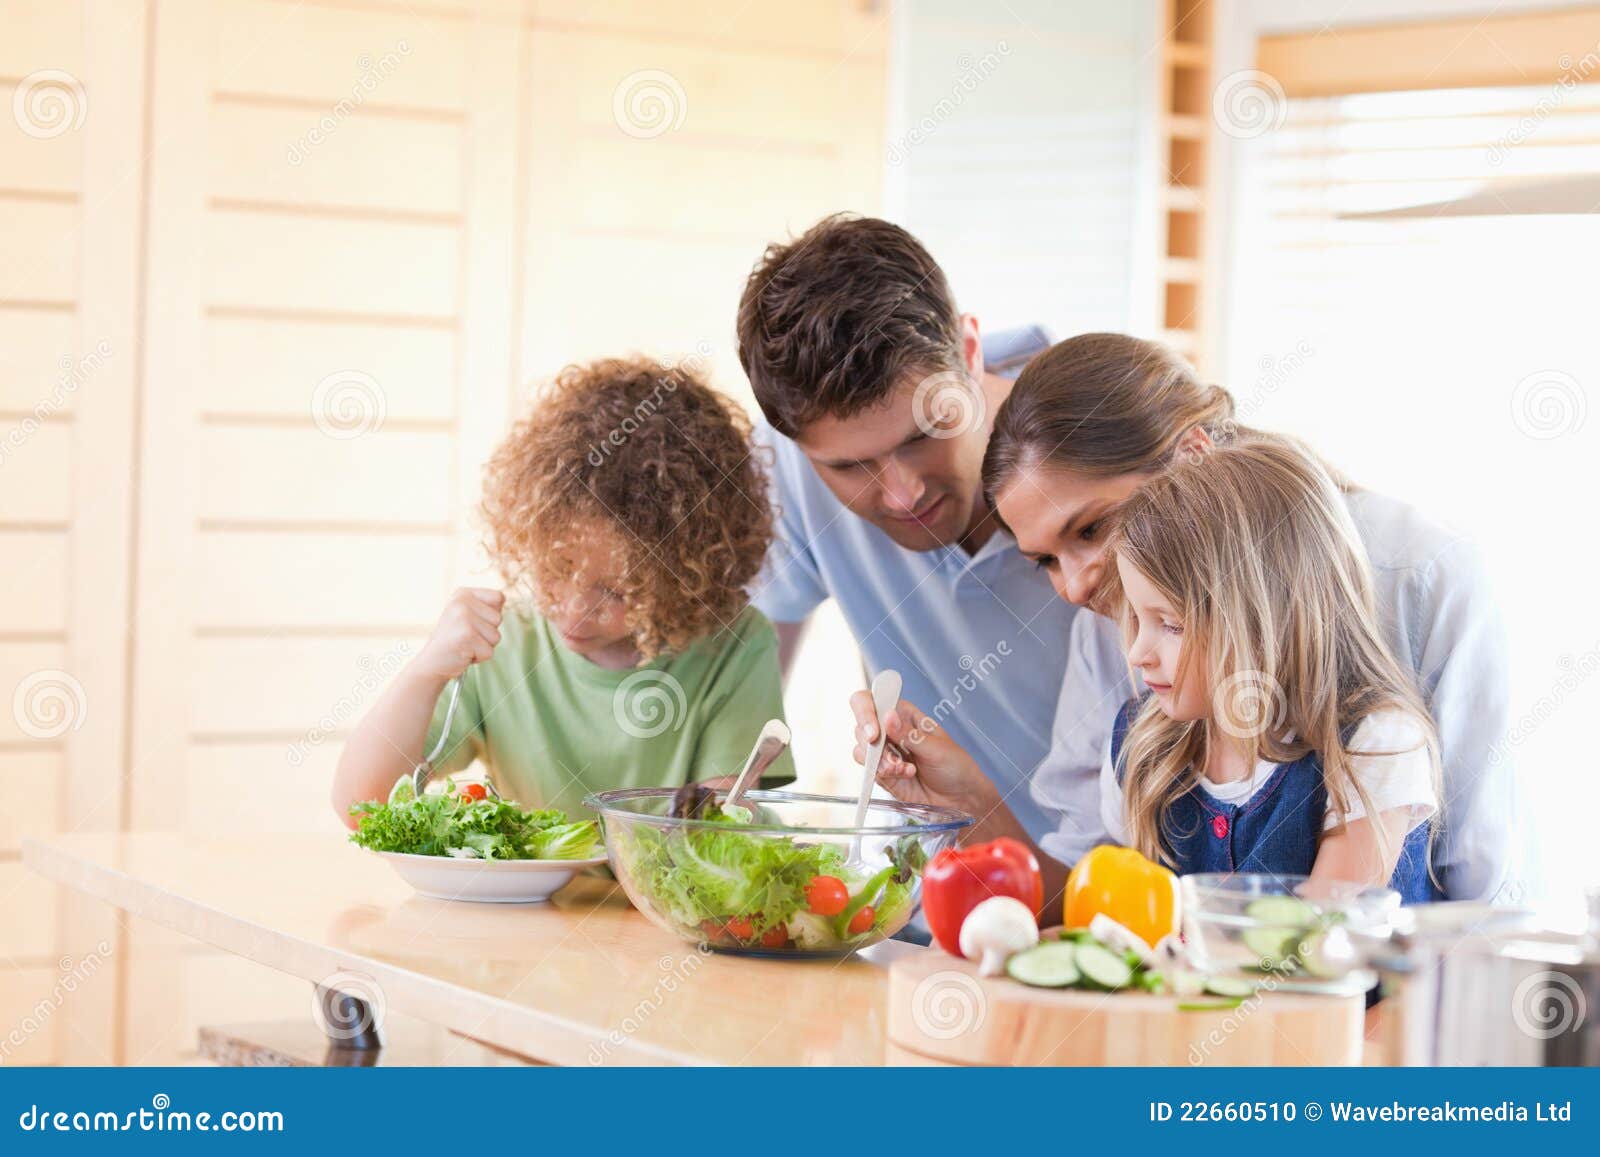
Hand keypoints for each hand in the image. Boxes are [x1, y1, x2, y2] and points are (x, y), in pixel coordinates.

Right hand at [415, 587, 503, 679]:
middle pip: (498, 618)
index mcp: (462, 593)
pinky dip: (479, 657)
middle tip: (467, 637)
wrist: (431, 662)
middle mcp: (462, 602)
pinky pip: (489, 651)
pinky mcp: (467, 636)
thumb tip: (503, 597)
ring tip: (465, 644)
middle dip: (487, 633)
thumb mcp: (466, 615)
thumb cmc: (453, 640)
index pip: (498, 597)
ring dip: (483, 645)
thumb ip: (485, 606)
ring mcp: (464, 618)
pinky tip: (463, 653)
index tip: (472, 623)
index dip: (491, 615)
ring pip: (496, 636)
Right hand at [849, 692, 991, 813]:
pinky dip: (884, 773)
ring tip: (903, 769)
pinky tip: (904, 774)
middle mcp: (891, 731)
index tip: (874, 731)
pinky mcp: (883, 773)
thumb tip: (887, 717)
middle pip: (862, 726)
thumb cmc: (956, 767)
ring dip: (879, 761)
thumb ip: (909, 735)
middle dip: (873, 744)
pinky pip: (870, 769)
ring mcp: (886, 753)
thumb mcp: (937, 748)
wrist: (961, 799)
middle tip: (891, 758)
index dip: (866, 711)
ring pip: (862, 749)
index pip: (874, 701)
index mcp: (905, 715)